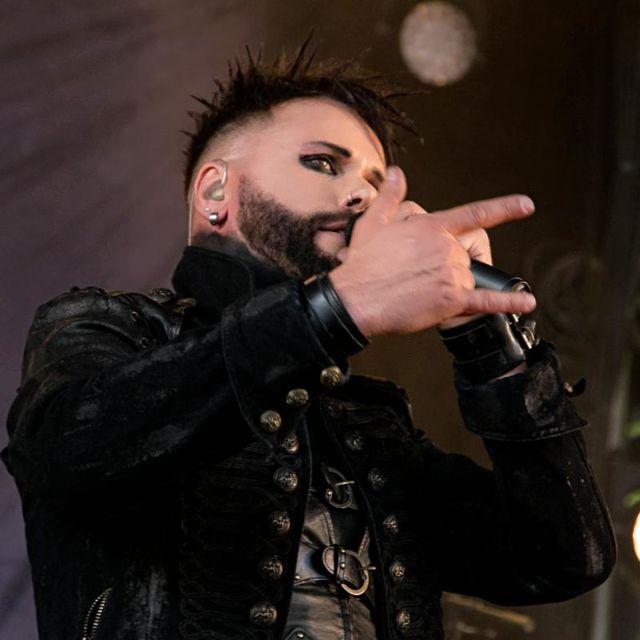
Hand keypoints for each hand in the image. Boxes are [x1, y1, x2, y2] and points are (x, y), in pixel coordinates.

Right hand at [329, 166, 535, 336]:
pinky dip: (509, 302)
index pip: (475, 213)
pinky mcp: (451, 301)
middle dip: (444, 266)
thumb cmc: (362, 263)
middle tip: (413, 276)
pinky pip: (486, 301)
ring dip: (449, 286)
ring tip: (417, 291)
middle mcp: (447, 247)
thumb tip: (397, 172)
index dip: (504, 208)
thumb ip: (391, 195)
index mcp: (432, 226)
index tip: (526, 205)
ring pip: (466, 278)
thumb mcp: (374, 221)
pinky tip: (527, 301)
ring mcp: (452, 274)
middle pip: (463, 255)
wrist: (355, 298)